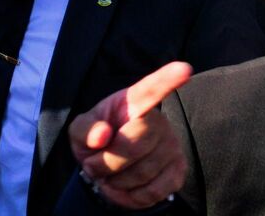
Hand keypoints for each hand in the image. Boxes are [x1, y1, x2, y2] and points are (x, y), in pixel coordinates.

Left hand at [68, 61, 190, 209]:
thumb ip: (84, 129)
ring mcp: (172, 147)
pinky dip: (129, 197)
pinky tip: (120, 188)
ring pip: (142, 173)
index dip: (167, 79)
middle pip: (135, 144)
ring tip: (107, 175)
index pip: (150, 89)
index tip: (184, 68)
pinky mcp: (178, 172)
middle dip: (107, 162)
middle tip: (92, 165)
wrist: (109, 164)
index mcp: (133, 102)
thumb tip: (102, 134)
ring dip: (115, 182)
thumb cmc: (96, 139)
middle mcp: (158, 121)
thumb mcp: (80, 130)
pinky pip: (152, 193)